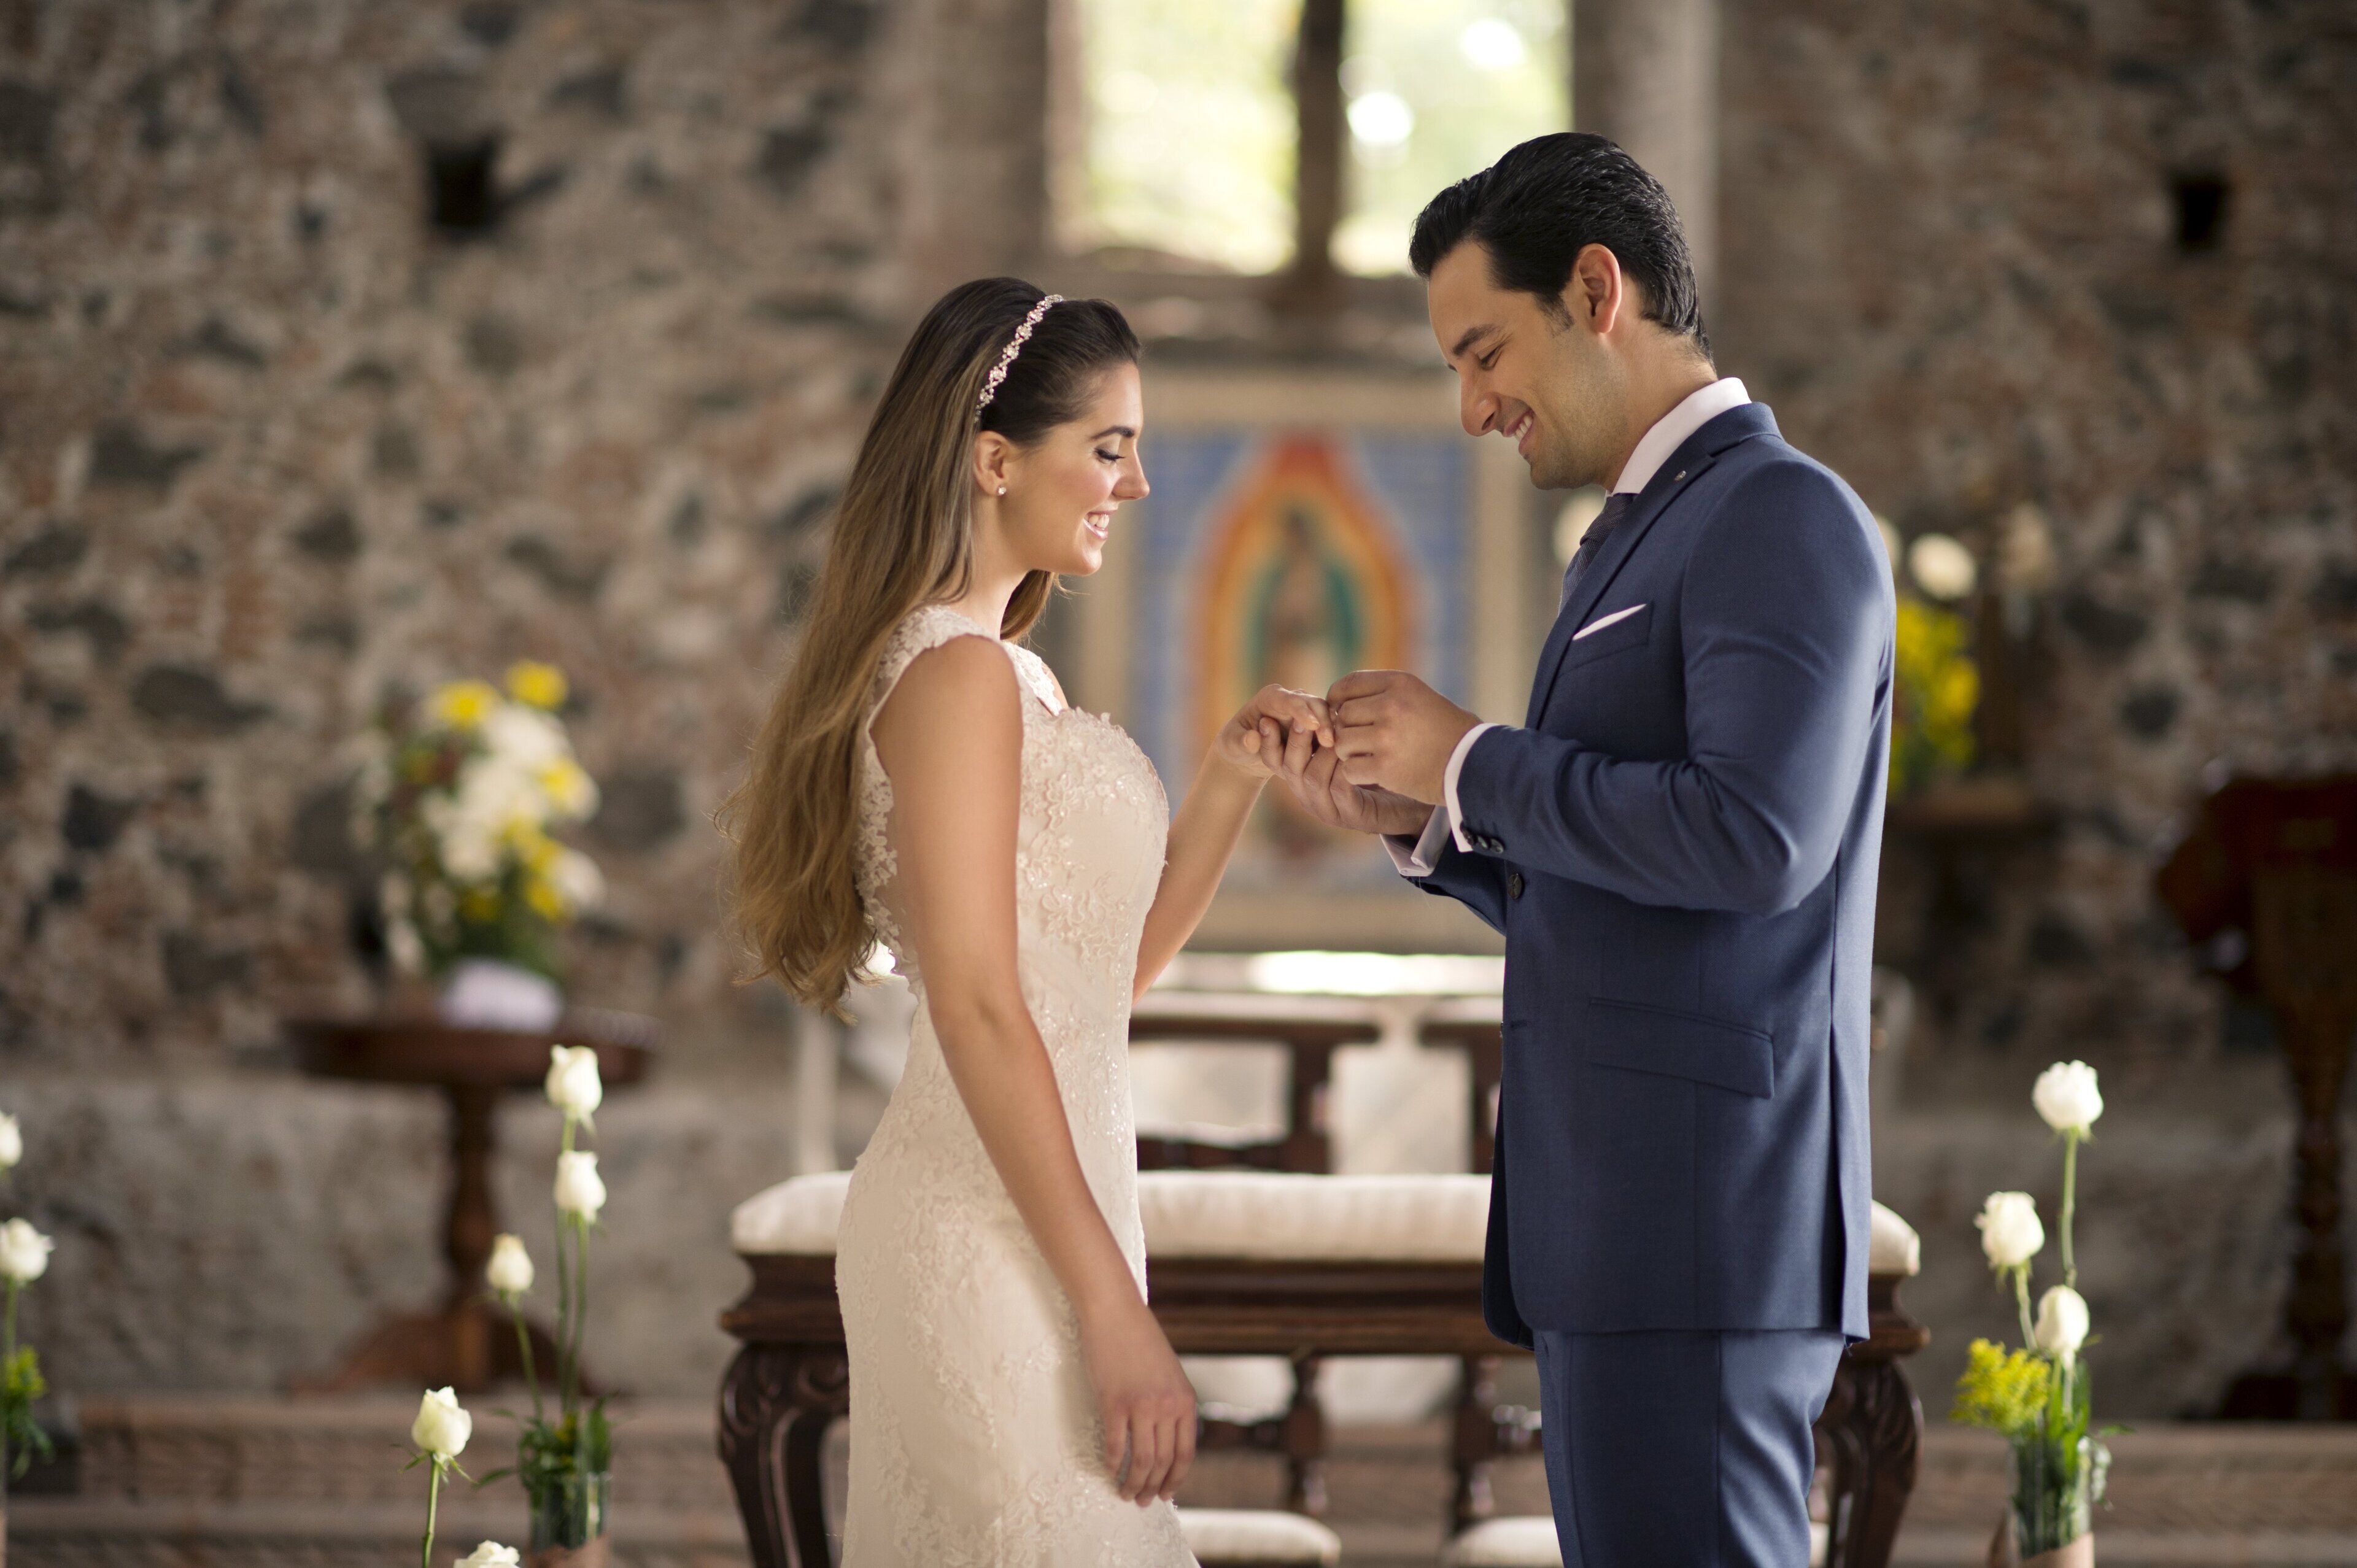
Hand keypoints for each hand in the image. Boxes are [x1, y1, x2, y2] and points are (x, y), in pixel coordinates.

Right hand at [1079, 1294, 1196, 1502]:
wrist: (1116, 1313)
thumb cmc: (1141, 1341)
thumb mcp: (1170, 1375)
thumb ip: (1173, 1405)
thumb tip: (1168, 1441)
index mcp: (1185, 1401)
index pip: (1185, 1454)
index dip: (1176, 1479)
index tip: (1166, 1494)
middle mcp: (1167, 1407)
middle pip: (1162, 1462)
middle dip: (1153, 1487)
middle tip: (1142, 1501)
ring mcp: (1141, 1406)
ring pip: (1140, 1461)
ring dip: (1132, 1483)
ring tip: (1125, 1493)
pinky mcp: (1114, 1403)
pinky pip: (1115, 1445)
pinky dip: (1112, 1463)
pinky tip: (1108, 1470)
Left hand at [1215, 684, 1333, 781]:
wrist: (1247, 754)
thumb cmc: (1236, 745)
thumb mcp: (1231, 745)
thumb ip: (1241, 742)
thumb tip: (1252, 739)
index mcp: (1270, 698)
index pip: (1289, 699)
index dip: (1301, 711)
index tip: (1312, 726)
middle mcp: (1291, 700)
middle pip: (1314, 703)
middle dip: (1323, 721)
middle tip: (1329, 743)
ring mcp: (1306, 712)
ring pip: (1326, 716)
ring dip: (1332, 731)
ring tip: (1336, 749)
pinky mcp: (1315, 726)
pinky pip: (1330, 729)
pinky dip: (1335, 739)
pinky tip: (1340, 752)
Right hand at [1275, 734, 1431, 837]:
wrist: (1406, 798)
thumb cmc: (1372, 763)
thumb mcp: (1342, 744)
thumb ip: (1324, 730)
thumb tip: (1307, 697)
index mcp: (1302, 777)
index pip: (1273, 762)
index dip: (1267, 743)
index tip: (1266, 721)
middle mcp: (1310, 796)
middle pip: (1290, 769)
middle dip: (1295, 742)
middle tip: (1303, 720)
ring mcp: (1329, 809)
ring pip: (1313, 778)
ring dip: (1323, 751)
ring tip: (1335, 731)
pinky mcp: (1351, 815)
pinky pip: (1341, 789)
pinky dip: (1347, 766)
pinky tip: (1357, 749)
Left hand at [1327, 671, 1481, 804]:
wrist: (1473, 764)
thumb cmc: (1448, 731)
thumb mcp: (1420, 697)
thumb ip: (1385, 695)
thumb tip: (1340, 702)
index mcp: (1400, 684)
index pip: (1349, 684)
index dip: (1337, 698)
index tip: (1339, 711)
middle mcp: (1391, 706)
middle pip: (1343, 715)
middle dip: (1348, 729)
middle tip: (1362, 741)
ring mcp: (1386, 738)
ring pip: (1342, 742)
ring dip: (1350, 753)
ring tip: (1369, 756)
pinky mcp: (1385, 768)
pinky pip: (1350, 769)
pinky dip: (1357, 773)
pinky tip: (1373, 773)